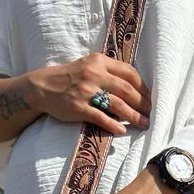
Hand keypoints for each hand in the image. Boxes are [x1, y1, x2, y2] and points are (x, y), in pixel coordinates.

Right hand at [25, 53, 151, 135]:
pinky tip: (122, 131)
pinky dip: (113, 125)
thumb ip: (109, 72)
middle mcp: (94, 74)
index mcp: (99, 62)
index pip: (129, 73)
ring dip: (134, 116)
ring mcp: (86, 91)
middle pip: (127, 90)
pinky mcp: (78, 107)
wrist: (41, 87)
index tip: (150, 98)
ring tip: (144, 124)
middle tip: (151, 114)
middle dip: (143, 104)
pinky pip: (100, 117)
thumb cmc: (70, 78)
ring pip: (117, 105)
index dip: (143, 87)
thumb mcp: (89, 66)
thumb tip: (133, 86)